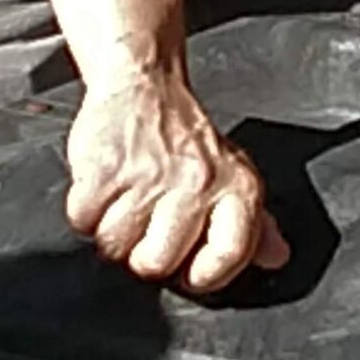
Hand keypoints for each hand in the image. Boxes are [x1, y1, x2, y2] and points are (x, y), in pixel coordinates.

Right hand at [67, 76, 290, 294]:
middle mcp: (197, 182)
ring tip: (127, 203)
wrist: (145, 83)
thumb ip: (255, 224)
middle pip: (157, 264)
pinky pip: (84, 222)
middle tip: (147, 228)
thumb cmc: (187, 137)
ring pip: (115, 248)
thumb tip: (275, 258)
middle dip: (143, 257)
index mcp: (236, 188)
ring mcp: (148, 176)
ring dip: (113, 233)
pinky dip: (85, 213)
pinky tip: (105, 191)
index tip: (191, 271)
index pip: (229, 254)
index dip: (206, 275)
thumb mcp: (233, 175)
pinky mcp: (104, 169)